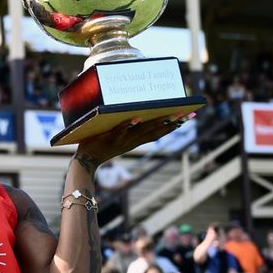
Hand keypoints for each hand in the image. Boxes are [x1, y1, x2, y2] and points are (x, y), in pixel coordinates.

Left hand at [76, 112, 194, 166]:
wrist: (85, 161)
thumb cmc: (100, 145)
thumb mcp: (118, 138)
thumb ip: (126, 128)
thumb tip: (135, 111)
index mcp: (135, 141)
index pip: (158, 133)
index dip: (172, 125)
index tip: (187, 116)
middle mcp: (132, 141)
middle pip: (156, 132)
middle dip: (172, 123)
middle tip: (187, 113)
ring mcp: (122, 140)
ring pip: (142, 131)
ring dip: (156, 123)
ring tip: (169, 114)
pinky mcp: (110, 139)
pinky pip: (120, 131)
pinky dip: (128, 125)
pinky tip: (136, 117)